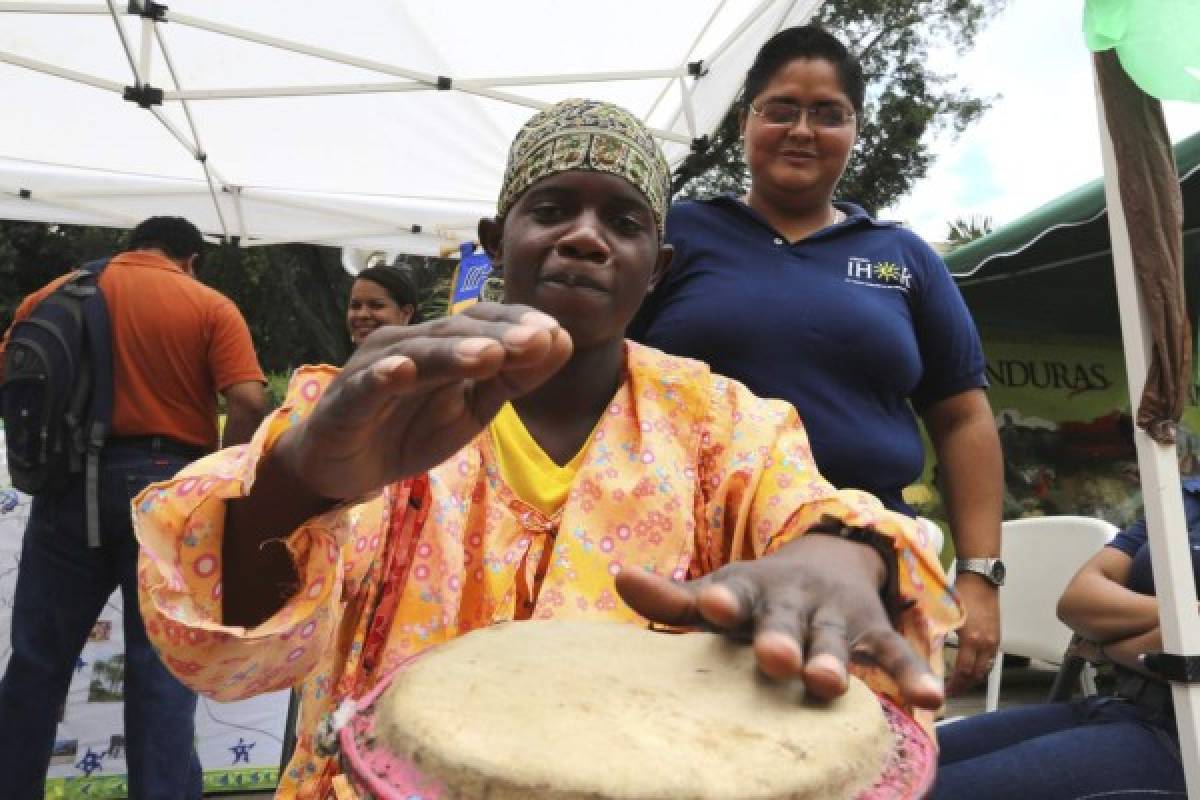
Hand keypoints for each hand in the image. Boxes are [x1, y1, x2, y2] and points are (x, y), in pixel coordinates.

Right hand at [280, 303, 571, 499]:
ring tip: (490, 354)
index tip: (557, 333)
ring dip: (453, 352)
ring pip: (418, 354)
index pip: (483, 322)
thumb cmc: (409, 430)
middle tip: (538, 339)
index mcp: (441, 345)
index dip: (517, 324)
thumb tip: (560, 340)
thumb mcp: (473, 408)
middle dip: (499, 335)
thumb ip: (512, 378)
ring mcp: (374, 368)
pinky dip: (382, 376)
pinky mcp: (347, 399)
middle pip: (456, 332)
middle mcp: (408, 345)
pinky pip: (366, 385)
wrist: (344, 468)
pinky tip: (400, 371)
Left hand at [615, 533, 943, 709]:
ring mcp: (836, 614)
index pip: (734, 592)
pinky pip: (894, 653)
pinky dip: (912, 674)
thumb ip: (674, 599)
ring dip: (834, 659)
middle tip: (773, 659)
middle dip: (780, 638)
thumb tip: (621, 580)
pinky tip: (931, 699)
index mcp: (751, 589)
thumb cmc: (756, 594)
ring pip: (836, 638)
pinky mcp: (873, 631)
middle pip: (786, 618)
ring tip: (829, 684)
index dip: (723, 598)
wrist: (826, 559)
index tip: (713, 605)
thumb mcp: (720, 590)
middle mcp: (794, 598)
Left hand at [945, 571, 1000, 695]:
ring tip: (960, 684)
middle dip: (965, 687)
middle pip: (977, 675)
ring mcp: (993, 641)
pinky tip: (970, 669)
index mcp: (971, 639)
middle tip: (952, 692)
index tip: (945, 691)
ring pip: (985, 670)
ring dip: (973, 679)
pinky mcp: (997, 637)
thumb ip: (937, 634)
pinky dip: (980, 668)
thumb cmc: (962, 592)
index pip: (964, 672)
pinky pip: (990, 660)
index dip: (955, 685)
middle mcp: (986, 643)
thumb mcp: (946, 615)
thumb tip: (924, 650)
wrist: (981, 580)